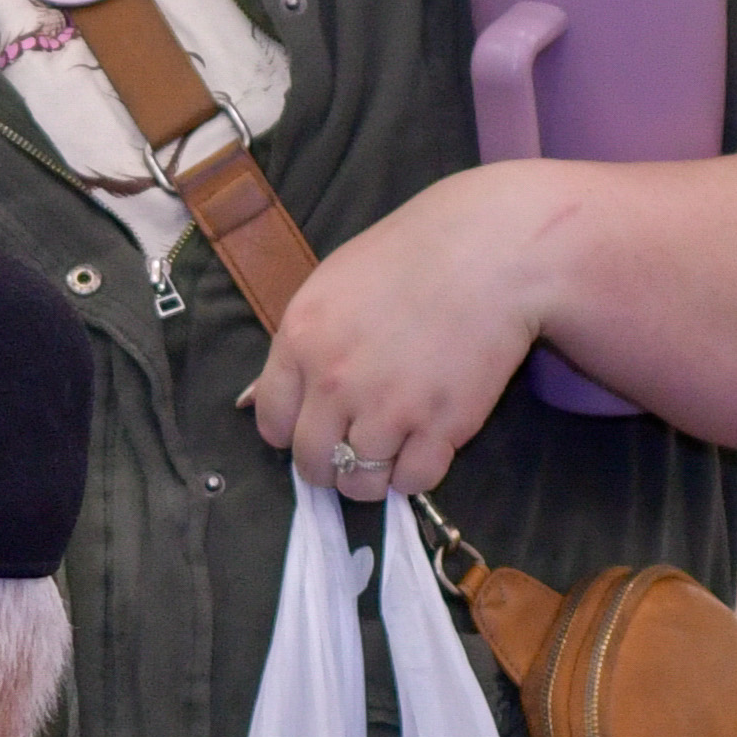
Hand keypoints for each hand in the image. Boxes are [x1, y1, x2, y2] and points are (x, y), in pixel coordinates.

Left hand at [244, 165, 565, 499]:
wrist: (488, 252)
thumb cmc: (407, 259)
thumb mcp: (328, 288)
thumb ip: (293, 349)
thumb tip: (248, 403)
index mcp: (300, 343)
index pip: (271, 424)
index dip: (291, 432)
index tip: (313, 426)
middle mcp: (335, 384)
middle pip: (311, 463)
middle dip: (327, 465)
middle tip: (350, 451)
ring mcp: (389, 409)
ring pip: (359, 484)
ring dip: (371, 477)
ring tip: (388, 453)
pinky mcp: (441, 427)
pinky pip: (412, 482)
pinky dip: (414, 475)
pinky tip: (423, 448)